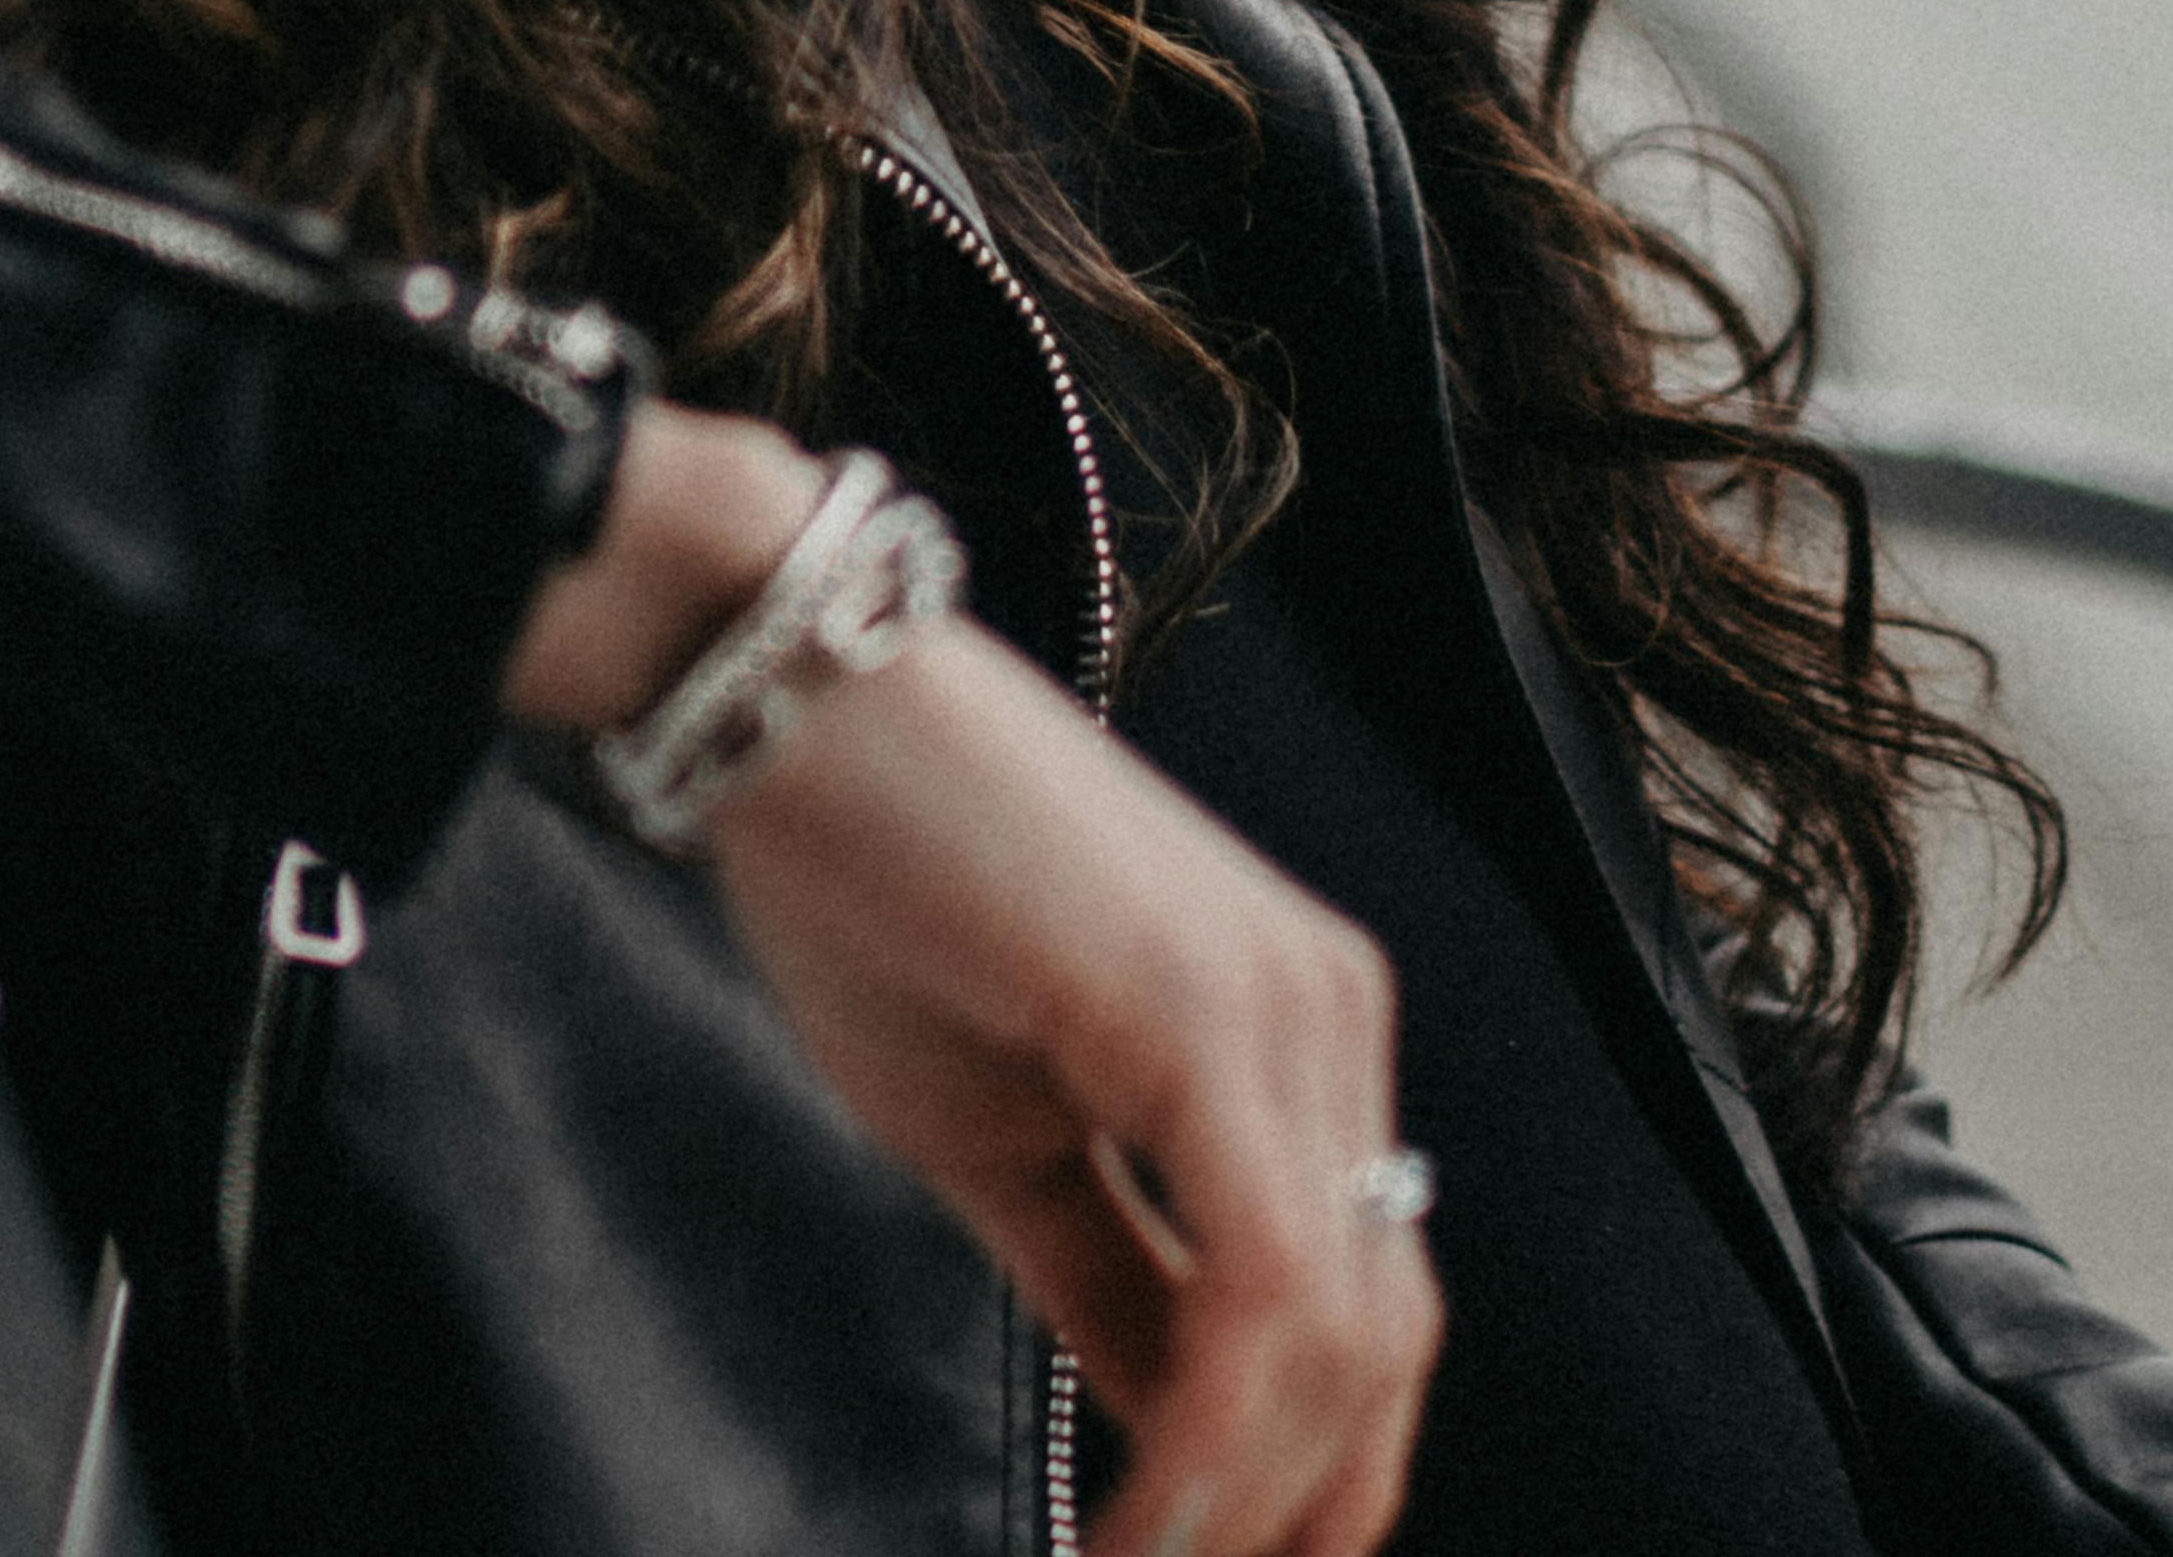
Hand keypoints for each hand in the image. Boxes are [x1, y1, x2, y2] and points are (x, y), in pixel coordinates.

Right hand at [508, 412, 1436, 1556]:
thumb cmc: (875, 886)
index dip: (1310, 1485)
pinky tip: (1138, 1528)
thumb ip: (1115, 1283)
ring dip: (1243, 1509)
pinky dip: (1215, 1444)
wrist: (790, 699)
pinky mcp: (1213, 1012)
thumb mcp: (1007, 1140)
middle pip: (1382, 1342)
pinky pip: (1267, 1287)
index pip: (1365, 1306)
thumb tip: (1180, 1439)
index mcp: (1298, 1033)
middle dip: (1295, 1520)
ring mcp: (1289, 1006)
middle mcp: (1332, 1014)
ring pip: (1341, 1335)